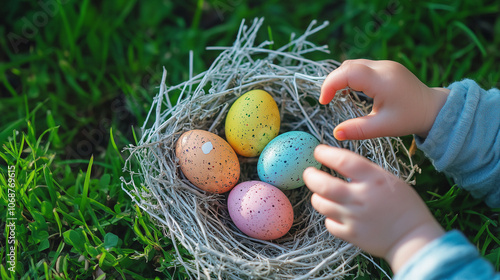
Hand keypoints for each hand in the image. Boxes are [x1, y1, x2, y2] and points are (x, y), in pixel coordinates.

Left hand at [303, 145, 443, 271]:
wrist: (413, 238)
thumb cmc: (404, 206)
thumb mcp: (388, 180)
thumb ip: (364, 173)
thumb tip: (338, 163)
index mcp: (373, 179)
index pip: (343, 160)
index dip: (326, 154)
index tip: (318, 151)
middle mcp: (361, 197)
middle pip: (324, 184)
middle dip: (311, 176)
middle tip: (308, 173)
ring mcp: (354, 217)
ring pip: (321, 203)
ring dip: (317, 196)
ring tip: (320, 193)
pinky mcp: (351, 234)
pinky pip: (329, 223)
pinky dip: (329, 217)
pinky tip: (335, 213)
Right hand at [320, 59, 448, 138]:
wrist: (433, 108)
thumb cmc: (409, 118)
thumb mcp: (383, 127)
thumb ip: (358, 129)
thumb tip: (335, 134)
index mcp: (382, 81)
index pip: (348, 72)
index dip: (330, 84)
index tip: (324, 102)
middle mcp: (383, 67)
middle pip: (348, 65)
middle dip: (333, 81)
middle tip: (328, 100)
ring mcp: (385, 64)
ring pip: (353, 64)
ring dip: (341, 78)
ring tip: (337, 97)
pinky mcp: (386, 67)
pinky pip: (361, 67)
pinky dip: (351, 77)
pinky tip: (351, 91)